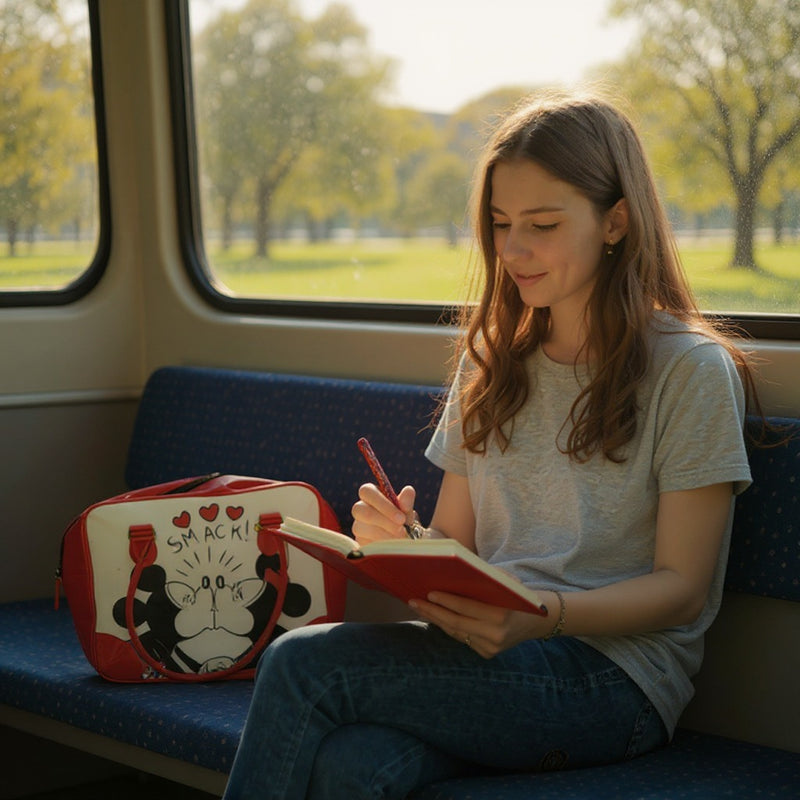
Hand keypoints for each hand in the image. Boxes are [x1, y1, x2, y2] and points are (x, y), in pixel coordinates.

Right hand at [351, 483, 415, 543]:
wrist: (402, 539)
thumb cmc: (401, 520)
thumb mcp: (406, 511)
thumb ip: (406, 501)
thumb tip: (408, 490)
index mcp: (370, 495)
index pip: (367, 491)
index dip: (382, 504)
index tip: (401, 518)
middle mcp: (360, 508)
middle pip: (362, 510)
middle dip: (384, 522)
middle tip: (402, 531)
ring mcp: (357, 526)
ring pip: (362, 529)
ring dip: (384, 536)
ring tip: (400, 540)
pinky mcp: (358, 542)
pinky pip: (363, 544)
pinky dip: (380, 547)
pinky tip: (392, 548)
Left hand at [409, 591, 558, 658]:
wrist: (536, 620)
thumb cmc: (515, 593)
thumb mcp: (505, 581)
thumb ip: (483, 578)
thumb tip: (450, 571)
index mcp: (501, 615)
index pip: (467, 608)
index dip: (446, 601)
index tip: (429, 593)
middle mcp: (496, 635)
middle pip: (456, 623)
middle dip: (433, 612)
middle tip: (414, 601)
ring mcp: (491, 648)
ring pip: (456, 633)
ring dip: (435, 620)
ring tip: (419, 607)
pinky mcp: (487, 654)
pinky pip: (462, 639)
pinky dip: (447, 627)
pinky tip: (434, 616)